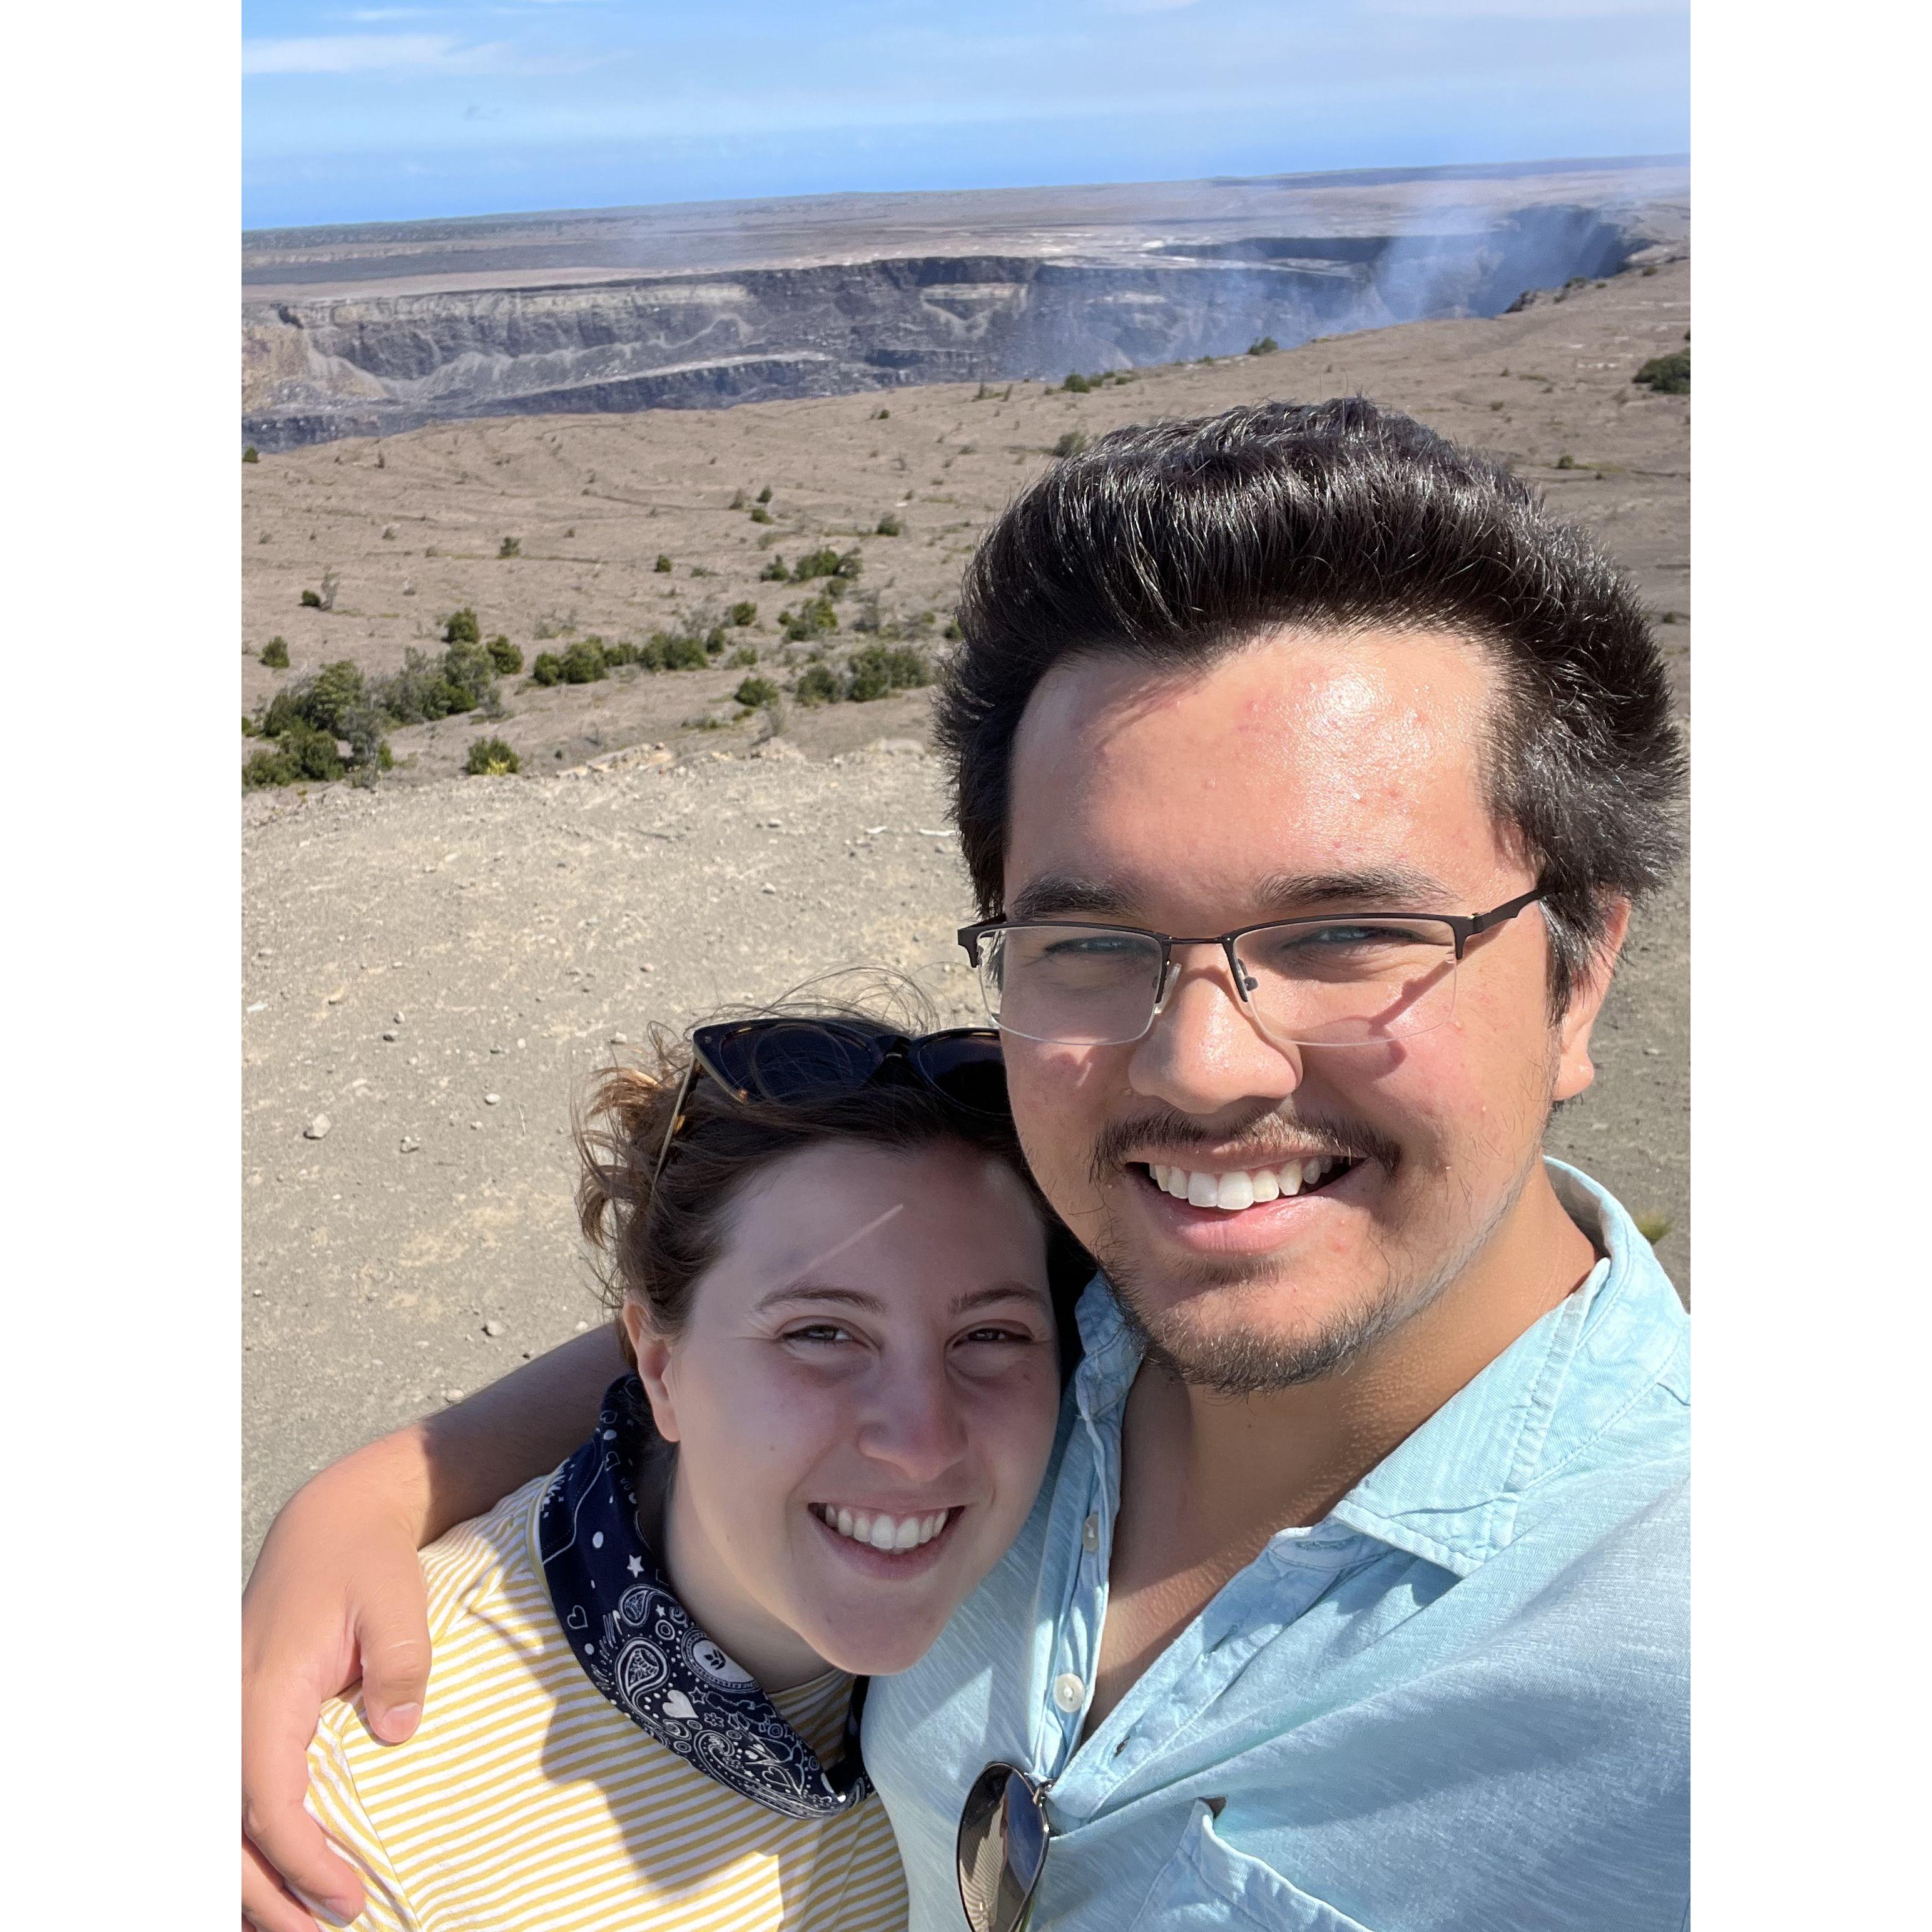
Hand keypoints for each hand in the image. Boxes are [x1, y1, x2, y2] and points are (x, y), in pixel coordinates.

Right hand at [241, 1452, 431, 1931]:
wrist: (333, 1522)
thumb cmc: (366, 1561)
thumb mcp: (396, 1602)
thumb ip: (401, 1666)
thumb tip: (397, 1733)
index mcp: (263, 1691)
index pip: (267, 1800)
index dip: (300, 1859)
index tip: (345, 1895)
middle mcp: (231, 1712)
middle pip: (229, 1830)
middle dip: (269, 1896)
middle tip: (329, 1929)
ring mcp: (229, 1718)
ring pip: (221, 1824)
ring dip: (256, 1882)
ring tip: (307, 1925)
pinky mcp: (242, 1720)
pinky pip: (233, 1797)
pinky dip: (251, 1846)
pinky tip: (283, 1881)